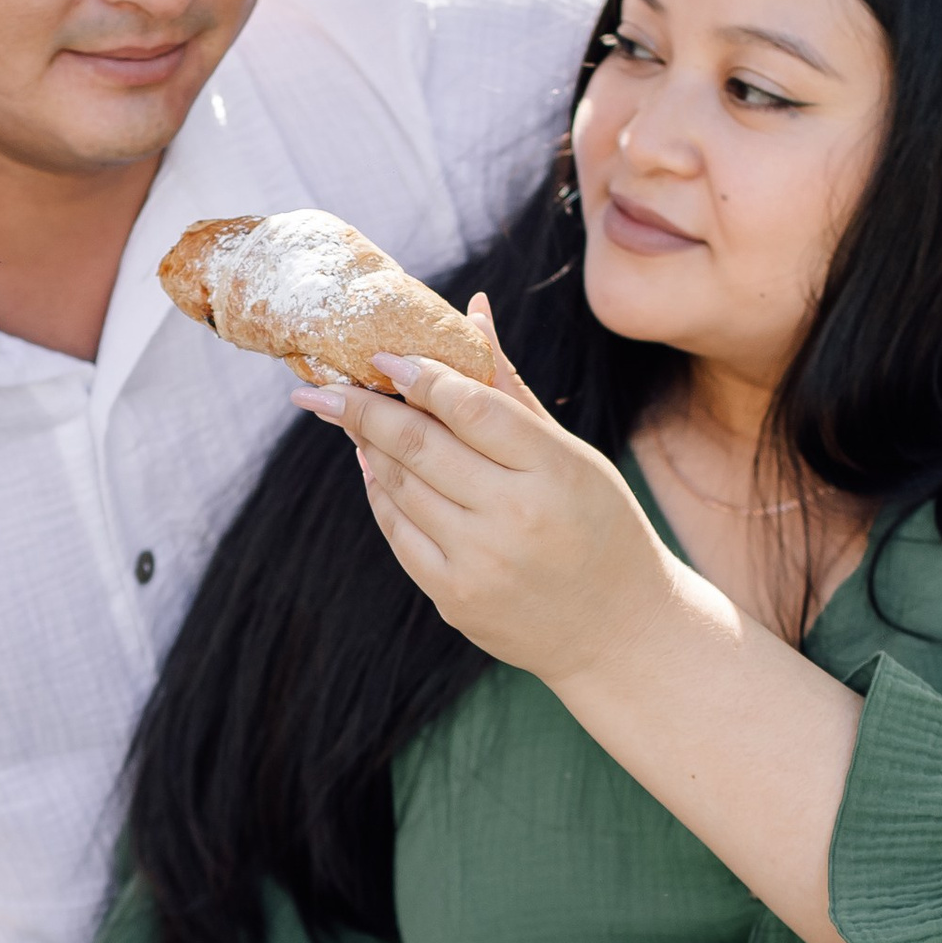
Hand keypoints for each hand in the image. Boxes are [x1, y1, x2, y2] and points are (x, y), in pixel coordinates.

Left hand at [304, 306, 668, 687]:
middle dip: (363, 408)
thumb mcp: (573, 455)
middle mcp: (515, 517)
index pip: (472, 408)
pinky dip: (380, 495)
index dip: (421, 377)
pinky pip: (399, 534)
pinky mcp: (456, 598)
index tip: (382, 356)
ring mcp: (481, 563)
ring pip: (400, 487)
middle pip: (420, 446)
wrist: (617, 630)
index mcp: (554, 472)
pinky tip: (373, 468)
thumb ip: (511, 389)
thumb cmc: (600, 526)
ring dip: (367, 447)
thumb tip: (472, 311)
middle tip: (324, 385)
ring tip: (346, 418)